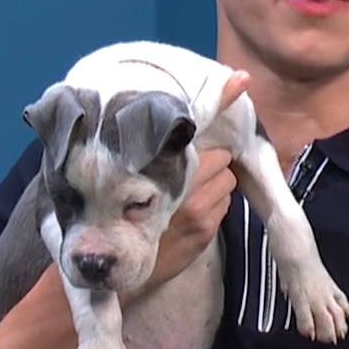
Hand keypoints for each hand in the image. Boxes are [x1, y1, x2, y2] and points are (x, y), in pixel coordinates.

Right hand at [133, 70, 247, 290]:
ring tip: (189, 192)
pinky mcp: (206, 229)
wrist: (111, 265)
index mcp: (164, 164)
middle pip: (222, 157)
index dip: (218, 110)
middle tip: (187, 169)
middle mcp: (187, 184)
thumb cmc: (112, 214)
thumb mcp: (123, 175)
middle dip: (211, 161)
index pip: (205, 127)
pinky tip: (191, 212)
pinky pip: (225, 205)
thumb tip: (175, 125)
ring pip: (227, 181)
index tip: (237, 83)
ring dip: (215, 184)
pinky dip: (214, 205)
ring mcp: (201, 209)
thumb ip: (153, 150)